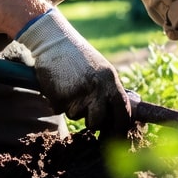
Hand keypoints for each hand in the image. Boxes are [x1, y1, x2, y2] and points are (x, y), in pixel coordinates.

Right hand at [16, 8, 131, 135]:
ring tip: (69, 87)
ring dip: (72, 108)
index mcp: (111, 80)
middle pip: (99, 121)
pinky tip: (58, 85)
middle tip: (86, 112)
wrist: (54, 41)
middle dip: (93, 123)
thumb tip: (119, 116)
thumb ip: (110, 90)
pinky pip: (59, 110)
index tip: (117, 136)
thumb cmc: (78, 57)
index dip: (121, 127)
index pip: (123, 111)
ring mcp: (79, 93)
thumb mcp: (102, 70)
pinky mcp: (60, 97)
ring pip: (77, 116)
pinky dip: (57, 102)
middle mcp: (97, 88)